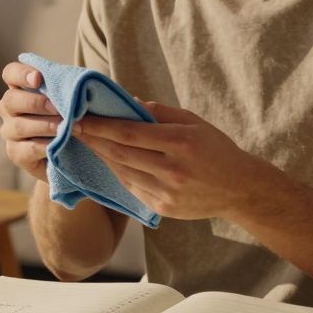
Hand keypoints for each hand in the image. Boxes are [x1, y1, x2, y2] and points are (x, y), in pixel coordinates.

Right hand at [0, 61, 61, 182]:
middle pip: (11, 100)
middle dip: (36, 103)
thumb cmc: (69, 116)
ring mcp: (9, 131)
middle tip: (58, 108)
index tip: (39, 78)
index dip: (21, 74)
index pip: (10, 73)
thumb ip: (67, 89)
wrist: (70, 150)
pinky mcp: (16, 153)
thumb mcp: (69, 99)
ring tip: (65, 127)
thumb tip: (77, 84)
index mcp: (20, 88)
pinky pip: (26, 149)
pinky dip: (44, 146)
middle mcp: (9, 108)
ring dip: (44, 125)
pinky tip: (58, 144)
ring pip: (19, 126)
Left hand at [76, 100, 269, 220]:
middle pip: (120, 153)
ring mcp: (166, 193)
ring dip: (101, 157)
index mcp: (180, 143)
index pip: (129, 132)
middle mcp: (172, 170)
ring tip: (87, 142)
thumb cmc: (216, 149)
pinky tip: (108, 161)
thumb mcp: (194, 122)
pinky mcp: (163, 209)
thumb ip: (160, 112)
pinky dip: (117, 173)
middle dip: (93, 139)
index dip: (100, 125)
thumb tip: (126, 103)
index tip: (80, 117)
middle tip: (73, 128)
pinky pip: (132, 188)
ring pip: (122, 172)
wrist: (239, 189)